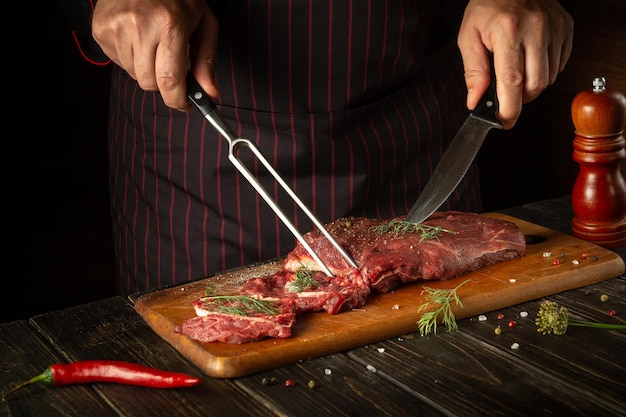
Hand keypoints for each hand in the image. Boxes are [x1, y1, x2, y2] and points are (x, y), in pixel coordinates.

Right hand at [92, 0, 219, 109]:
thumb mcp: (203, 23)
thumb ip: (207, 61)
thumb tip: (210, 94)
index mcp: (170, 25)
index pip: (170, 81)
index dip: (178, 100)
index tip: (184, 103)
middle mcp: (141, 27)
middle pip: (150, 84)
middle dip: (163, 83)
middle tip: (170, 64)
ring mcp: (117, 28)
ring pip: (134, 75)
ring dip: (146, 69)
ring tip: (152, 43)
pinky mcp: (101, 29)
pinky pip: (118, 63)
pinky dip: (130, 58)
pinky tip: (137, 37)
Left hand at [458, 0, 572, 128]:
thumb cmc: (488, 7)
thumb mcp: (469, 36)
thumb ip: (473, 71)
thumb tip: (476, 101)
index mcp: (508, 32)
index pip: (512, 80)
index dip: (509, 108)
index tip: (504, 122)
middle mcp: (535, 29)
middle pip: (534, 85)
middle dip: (519, 99)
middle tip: (506, 96)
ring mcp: (555, 28)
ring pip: (548, 78)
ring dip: (531, 86)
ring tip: (516, 72)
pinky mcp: (567, 29)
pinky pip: (559, 65)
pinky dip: (545, 71)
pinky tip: (531, 61)